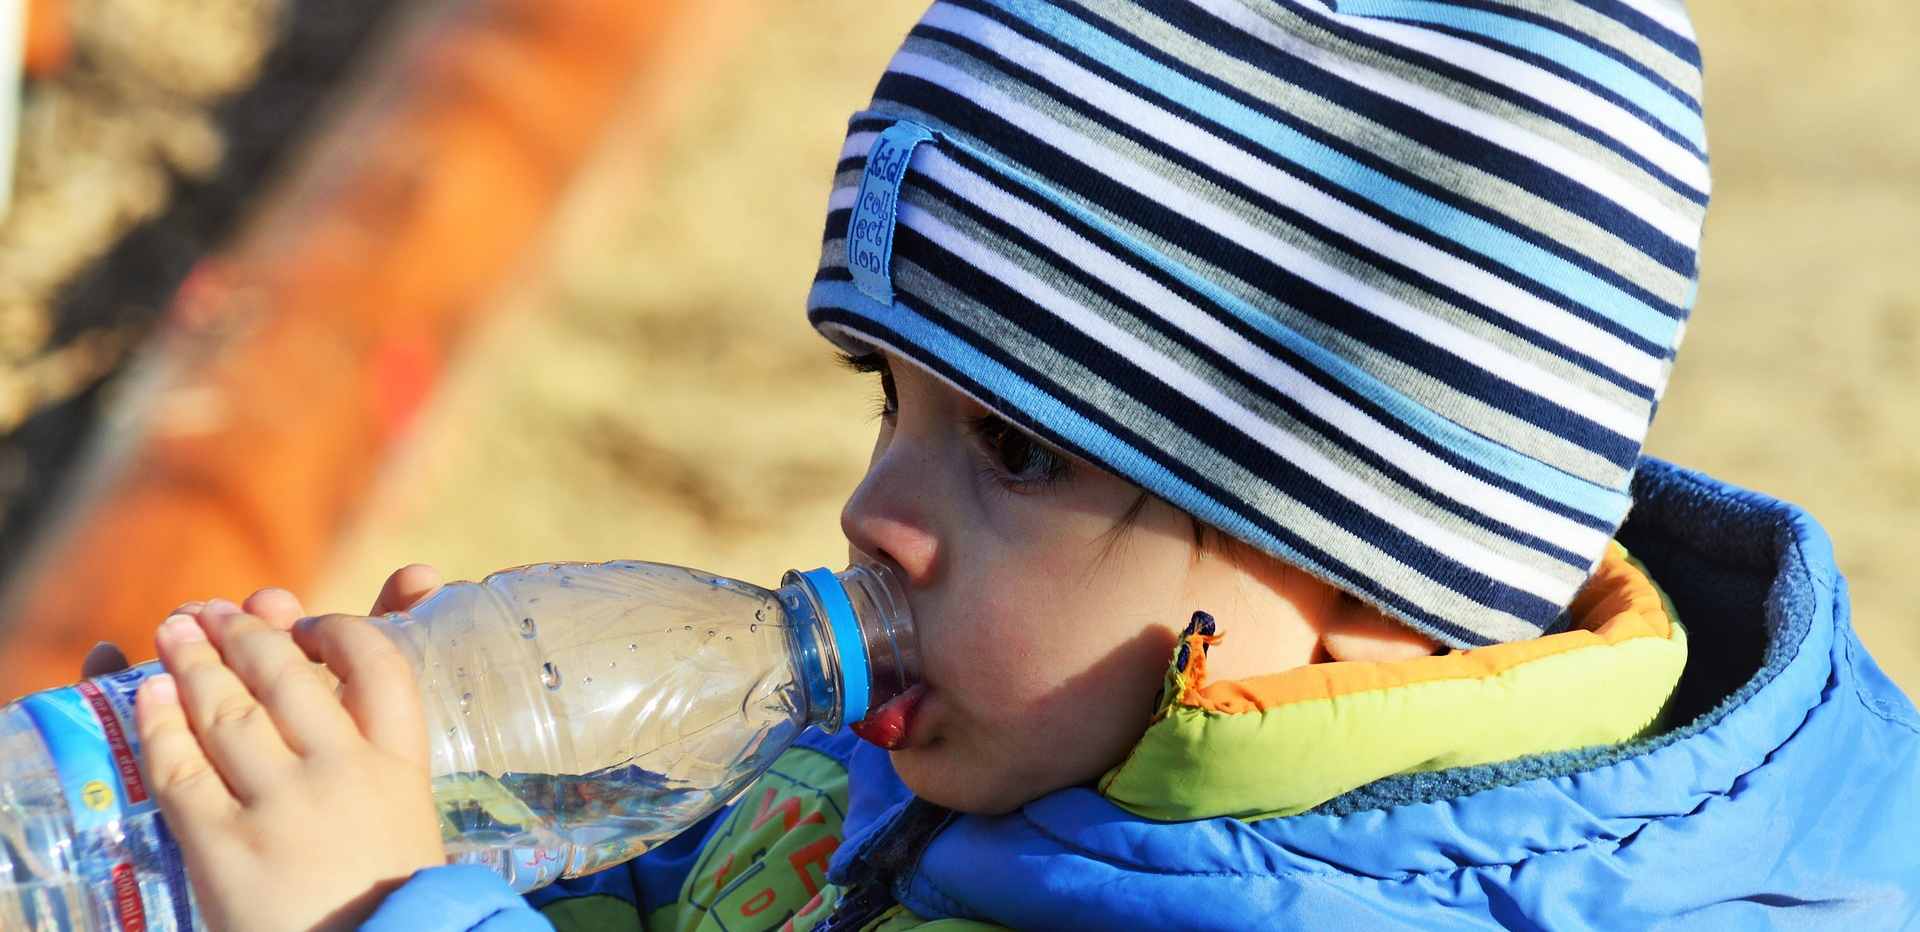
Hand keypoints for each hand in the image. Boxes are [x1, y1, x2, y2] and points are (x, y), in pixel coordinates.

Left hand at [131, 565, 446, 931]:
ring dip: (192, 662)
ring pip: (228, 710)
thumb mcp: (404, 817)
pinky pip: (182, 768)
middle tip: (215, 612)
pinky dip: (160, 723)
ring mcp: (283, 806)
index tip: (310, 624)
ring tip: (174, 634)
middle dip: (245, 633)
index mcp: (400, 768)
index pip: (379, 663)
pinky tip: (149, 695)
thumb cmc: (384, 894)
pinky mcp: (226, 845)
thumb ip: (378, 757)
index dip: (340, 630)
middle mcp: (344, 774)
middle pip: (287, 675)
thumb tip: (343, 690)